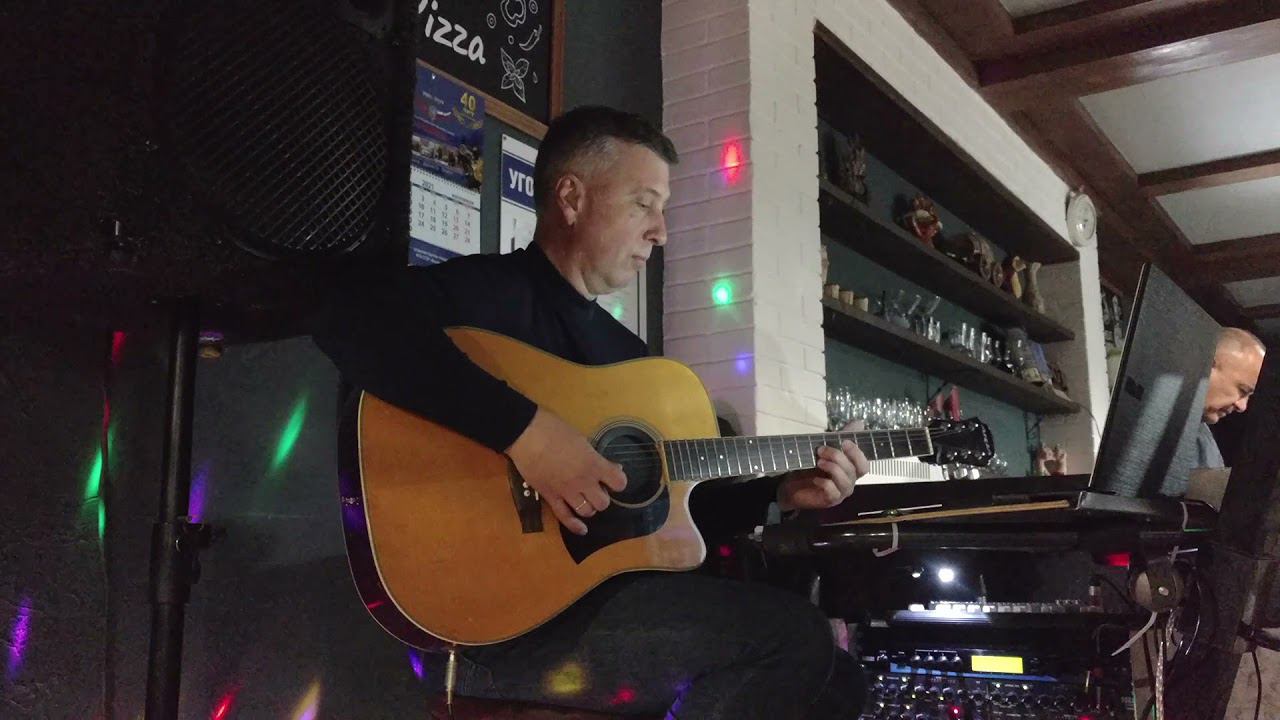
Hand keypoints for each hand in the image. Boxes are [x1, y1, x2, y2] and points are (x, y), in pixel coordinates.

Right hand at [505, 407, 626, 534]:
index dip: (617, 481)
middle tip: (595, 488)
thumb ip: (597, 457)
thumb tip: (613, 467)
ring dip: (589, 507)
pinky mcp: (550, 497)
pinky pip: (565, 517)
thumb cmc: (555, 430)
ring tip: (585, 499)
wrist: (526, 434)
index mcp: (594, 465)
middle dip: (601, 496)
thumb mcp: (582, 440)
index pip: (619, 483)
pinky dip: (575, 526)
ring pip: (587, 512)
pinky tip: (582, 529)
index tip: (612, 478)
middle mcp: (584, 482)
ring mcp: (566, 492)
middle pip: (603, 502)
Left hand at [777, 420, 869, 510]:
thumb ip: (841, 437)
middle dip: (840, 457)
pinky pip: (833, 492)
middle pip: (856, 471)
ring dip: (833, 468)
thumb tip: (860, 423)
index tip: (844, 441)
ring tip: (818, 461)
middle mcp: (849, 481)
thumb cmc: (809, 466)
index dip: (857, 453)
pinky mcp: (829, 500)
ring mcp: (841, 492)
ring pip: (846, 481)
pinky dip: (825, 484)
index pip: (864, 464)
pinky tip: (815, 479)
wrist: (790, 484)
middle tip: (821, 450)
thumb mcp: (824, 448)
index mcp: (850, 469)